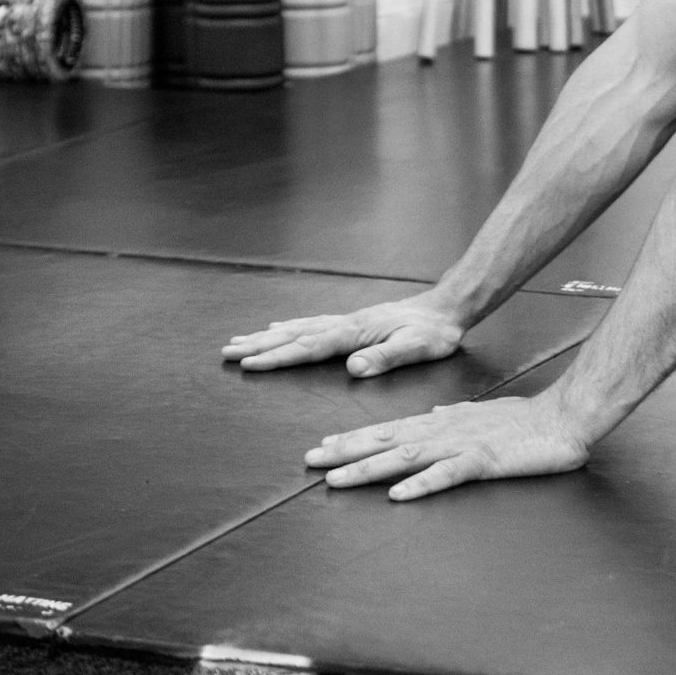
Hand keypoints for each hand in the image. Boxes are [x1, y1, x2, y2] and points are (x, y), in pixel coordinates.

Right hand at [221, 293, 466, 376]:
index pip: (309, 347)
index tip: (248, 363)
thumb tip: (354, 367)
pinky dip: (291, 325)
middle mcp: (346, 323)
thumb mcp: (417, 348)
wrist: (449, 307)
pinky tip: (280, 326)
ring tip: (240, 339)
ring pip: (299, 327)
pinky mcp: (354, 321)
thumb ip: (386, 357)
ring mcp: (348, 320)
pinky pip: (313, 322)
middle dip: (260, 345)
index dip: (278, 357)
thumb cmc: (435, 332)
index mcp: (355, 333)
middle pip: (294, 335)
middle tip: (226, 351)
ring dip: (268, 335)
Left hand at [304, 393, 591, 500]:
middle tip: (310, 461)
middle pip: (388, 441)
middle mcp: (446, 430)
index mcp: (445, 421)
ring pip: (407, 456)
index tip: (323, 446)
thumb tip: (432, 414)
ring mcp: (463, 445)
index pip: (391, 429)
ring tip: (336, 479)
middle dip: (347, 452)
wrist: (565, 418)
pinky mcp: (485, 462)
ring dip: (369, 469)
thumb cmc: (527, 420)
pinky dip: (421, 484)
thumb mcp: (484, 414)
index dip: (355, 438)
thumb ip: (456, 415)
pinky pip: (448, 475)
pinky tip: (397, 495)